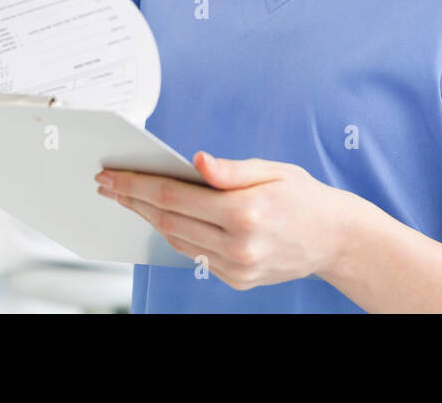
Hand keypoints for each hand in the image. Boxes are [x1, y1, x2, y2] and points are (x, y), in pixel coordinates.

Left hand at [95, 152, 353, 289]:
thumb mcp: (272, 171)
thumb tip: (197, 161)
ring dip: (148, 218)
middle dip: (133, 199)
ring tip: (130, 197)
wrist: (333, 238)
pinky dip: (174, 234)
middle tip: (108, 184)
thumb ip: (231, 169)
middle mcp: (238, 244)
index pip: (174, 196)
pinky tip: (162, 218)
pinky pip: (193, 255)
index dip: (137, 184)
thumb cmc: (303, 197)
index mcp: (244, 211)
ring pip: (176, 240)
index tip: (111, 175)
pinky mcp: (236, 280)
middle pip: (167, 220)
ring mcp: (236, 267)